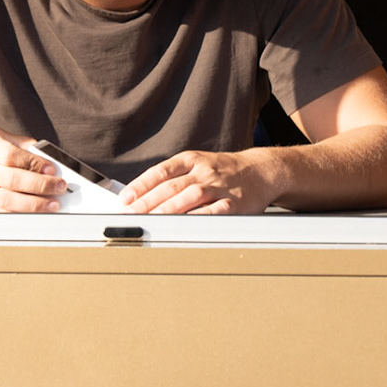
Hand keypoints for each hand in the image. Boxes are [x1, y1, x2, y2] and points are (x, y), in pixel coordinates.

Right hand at [0, 129, 66, 212]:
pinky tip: (30, 217)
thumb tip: (42, 151)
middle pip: (11, 180)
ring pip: (4, 202)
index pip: (12, 154)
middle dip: (39, 186)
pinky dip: (14, 218)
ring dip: (32, 206)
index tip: (53, 169)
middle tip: (59, 188)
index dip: (35, 163)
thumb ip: (14, 142)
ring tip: (51, 206)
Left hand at [121, 149, 275, 214]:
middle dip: (148, 202)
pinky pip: (214, 212)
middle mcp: (203, 171)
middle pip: (171, 187)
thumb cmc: (224, 170)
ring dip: (168, 210)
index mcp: (191, 160)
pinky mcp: (234, 202)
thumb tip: (143, 196)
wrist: (261, 170)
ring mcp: (219, 186)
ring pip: (189, 197)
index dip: (141, 185)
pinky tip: (185, 226)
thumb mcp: (198, 164)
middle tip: (131, 215)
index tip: (125, 199)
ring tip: (151, 221)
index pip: (160, 172)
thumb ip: (174, 178)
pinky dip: (198, 219)